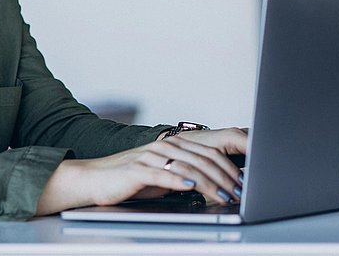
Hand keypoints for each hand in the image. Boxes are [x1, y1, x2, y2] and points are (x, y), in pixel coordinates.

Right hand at [35, 127, 247, 214]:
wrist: (94, 179)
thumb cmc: (129, 180)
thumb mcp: (163, 176)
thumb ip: (185, 175)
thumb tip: (213, 185)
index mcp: (173, 145)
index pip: (208, 153)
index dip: (229, 167)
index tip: (243, 183)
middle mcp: (164, 146)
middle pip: (202, 159)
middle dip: (225, 177)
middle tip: (239, 192)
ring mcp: (150, 156)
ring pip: (188, 167)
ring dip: (210, 183)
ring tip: (224, 194)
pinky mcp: (137, 169)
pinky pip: (162, 174)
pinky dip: (179, 180)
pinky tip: (192, 186)